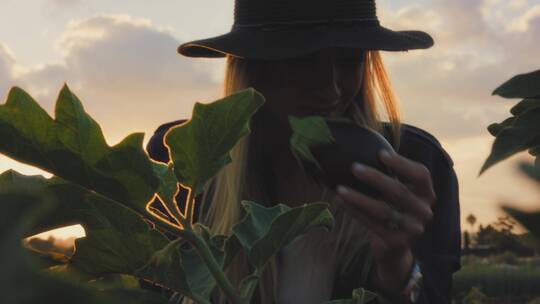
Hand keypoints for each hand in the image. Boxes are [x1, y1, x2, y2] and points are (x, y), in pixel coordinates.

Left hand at [335, 150, 435, 294]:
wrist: (394, 245)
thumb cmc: (392, 207)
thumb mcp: (397, 190)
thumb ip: (390, 173)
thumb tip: (362, 145)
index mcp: (427, 193)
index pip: (421, 174)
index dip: (402, 163)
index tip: (380, 154)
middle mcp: (424, 211)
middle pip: (399, 191)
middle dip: (375, 178)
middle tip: (353, 167)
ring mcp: (413, 229)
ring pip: (383, 210)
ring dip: (358, 198)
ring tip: (339, 188)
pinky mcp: (397, 242)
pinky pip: (373, 224)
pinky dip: (355, 212)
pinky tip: (340, 202)